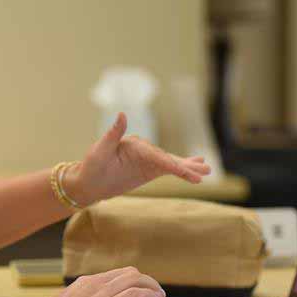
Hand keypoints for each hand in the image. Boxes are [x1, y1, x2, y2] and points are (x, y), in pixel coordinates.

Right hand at [31, 267, 164, 296]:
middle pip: (129, 273)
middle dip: (146, 282)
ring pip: (136, 279)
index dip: (131, 284)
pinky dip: (150, 295)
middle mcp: (94, 284)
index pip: (115, 275)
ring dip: (152, 287)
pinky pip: (136, 294)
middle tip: (154, 296)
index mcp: (84, 283)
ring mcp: (101, 294)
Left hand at [63, 112, 211, 204]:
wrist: (88, 183)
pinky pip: (170, 170)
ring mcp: (149, 161)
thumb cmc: (91, 166)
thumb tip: (122, 113)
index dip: (170, 163)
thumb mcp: (99, 151)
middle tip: (204, 171)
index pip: (156, 155)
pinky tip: (197, 171)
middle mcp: (144, 150)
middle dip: (186, 166)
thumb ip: (113, 133)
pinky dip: (184, 171)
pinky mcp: (150, 171)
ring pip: (173, 163)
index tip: (181, 171)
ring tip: (208, 170)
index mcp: (134, 144)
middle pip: (168, 158)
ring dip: (190, 167)